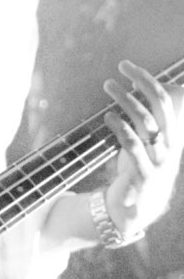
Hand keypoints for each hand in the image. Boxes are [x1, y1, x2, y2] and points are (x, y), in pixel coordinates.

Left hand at [102, 59, 183, 241]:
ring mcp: (158, 160)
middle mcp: (169, 146)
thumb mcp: (144, 145)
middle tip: (121, 68)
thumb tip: (129, 95)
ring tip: (108, 85)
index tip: (127, 66)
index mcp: (172, 136)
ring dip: (126, 99)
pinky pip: (133, 145)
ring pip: (145, 122)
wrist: (136, 212)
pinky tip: (108, 116)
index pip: (165, 100)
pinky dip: (120, 127)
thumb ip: (142, 124)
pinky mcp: (143, 174)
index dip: (147, 80)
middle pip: (160, 105)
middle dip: (141, 82)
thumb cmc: (137, 172)